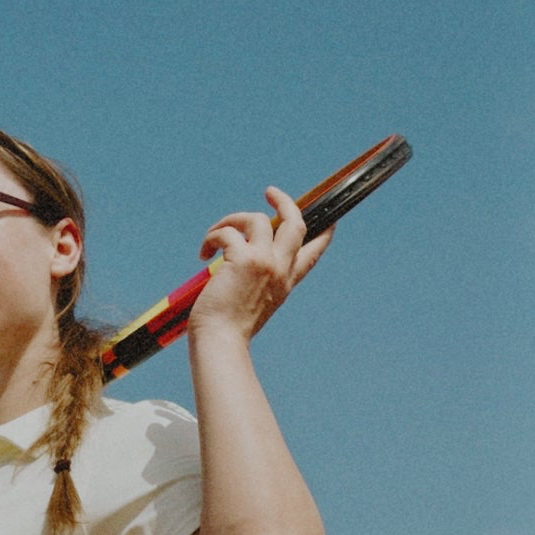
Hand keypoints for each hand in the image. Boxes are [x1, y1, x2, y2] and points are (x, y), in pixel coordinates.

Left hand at [188, 187, 333, 341]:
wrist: (220, 342)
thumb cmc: (226, 330)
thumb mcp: (251, 304)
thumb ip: (254, 283)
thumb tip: (235, 260)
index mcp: (285, 283)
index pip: (313, 254)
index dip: (324, 234)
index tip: (331, 221)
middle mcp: (280, 270)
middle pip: (296, 223)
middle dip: (285, 201)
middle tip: (269, 192)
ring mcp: (264, 263)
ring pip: (258, 219)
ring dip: (232, 220)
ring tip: (214, 237)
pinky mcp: (243, 259)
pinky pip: (228, 232)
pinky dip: (212, 236)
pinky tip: (204, 253)